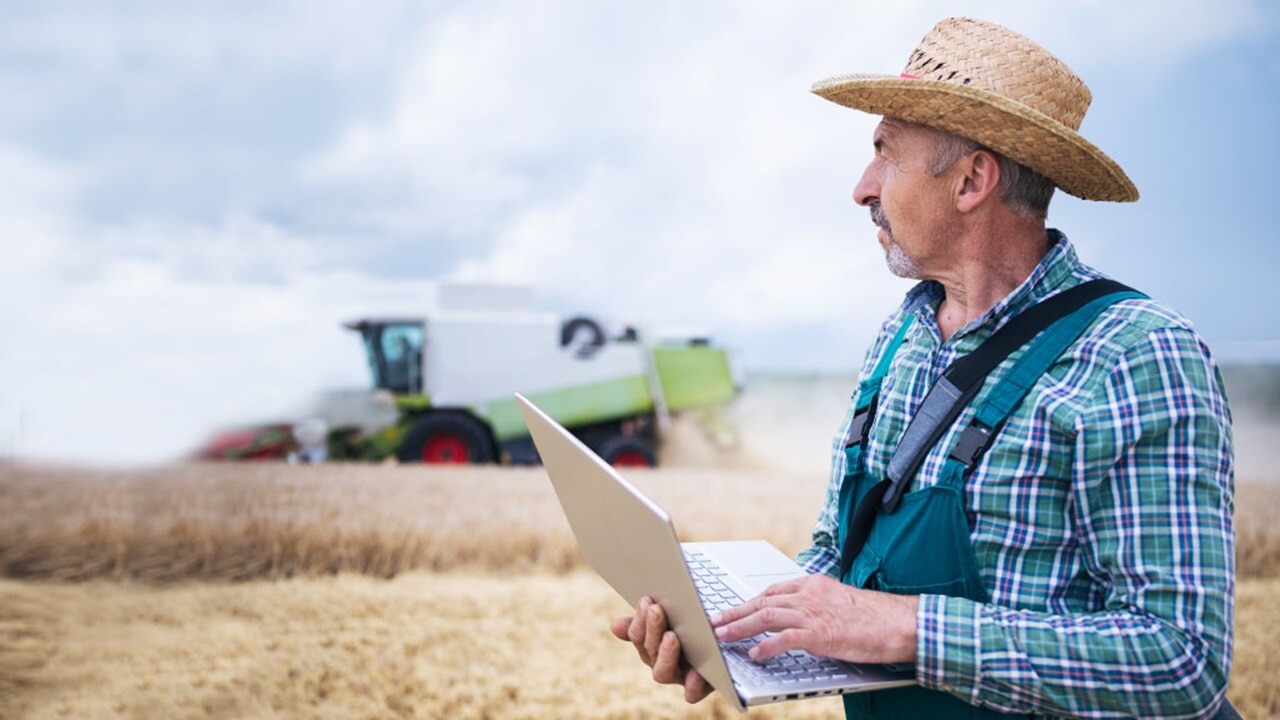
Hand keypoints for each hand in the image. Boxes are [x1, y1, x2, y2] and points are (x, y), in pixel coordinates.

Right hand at [609, 596, 712, 702]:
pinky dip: (692, 684)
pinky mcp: (700, 687)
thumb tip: (614, 626)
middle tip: (657, 610)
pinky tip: (696, 671)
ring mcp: (680, 676)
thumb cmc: (695, 627)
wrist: (728, 642)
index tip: (646, 601)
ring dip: (665, 654)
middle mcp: (662, 663)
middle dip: (652, 630)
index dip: (639, 621)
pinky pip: (692, 693)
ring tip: (672, 637)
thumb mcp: (673, 617)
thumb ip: (646, 620)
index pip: (638, 636)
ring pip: (663, 672)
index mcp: (652, 646)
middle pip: (649, 651)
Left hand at [711, 574, 917, 664]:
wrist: (899, 622)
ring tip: (721, 637)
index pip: (771, 592)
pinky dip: (767, 646)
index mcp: (813, 585)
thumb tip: (796, 623)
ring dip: (740, 626)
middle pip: (761, 601)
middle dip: (734, 612)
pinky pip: (786, 638)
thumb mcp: (838, 604)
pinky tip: (755, 654)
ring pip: (766, 616)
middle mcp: (810, 595)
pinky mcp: (822, 633)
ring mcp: (814, 613)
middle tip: (714, 622)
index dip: (748, 603)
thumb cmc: (874, 617)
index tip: (731, 611)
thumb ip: (816, 608)